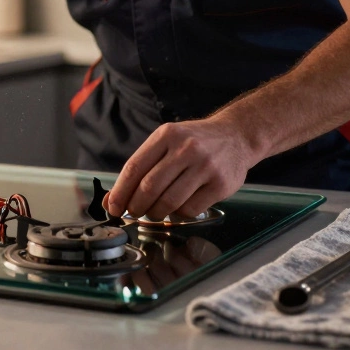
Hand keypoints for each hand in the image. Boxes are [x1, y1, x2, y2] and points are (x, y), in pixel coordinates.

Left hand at [103, 117, 259, 219]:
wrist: (236, 136)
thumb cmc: (195, 142)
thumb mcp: (167, 142)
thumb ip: (141, 168)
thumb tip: (112, 199)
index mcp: (167, 135)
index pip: (135, 167)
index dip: (120, 192)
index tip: (112, 206)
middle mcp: (186, 148)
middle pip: (150, 187)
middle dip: (136, 206)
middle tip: (133, 212)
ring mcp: (206, 166)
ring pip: (169, 202)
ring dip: (155, 213)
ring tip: (154, 211)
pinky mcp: (221, 184)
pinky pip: (190, 209)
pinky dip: (178, 214)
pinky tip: (178, 207)